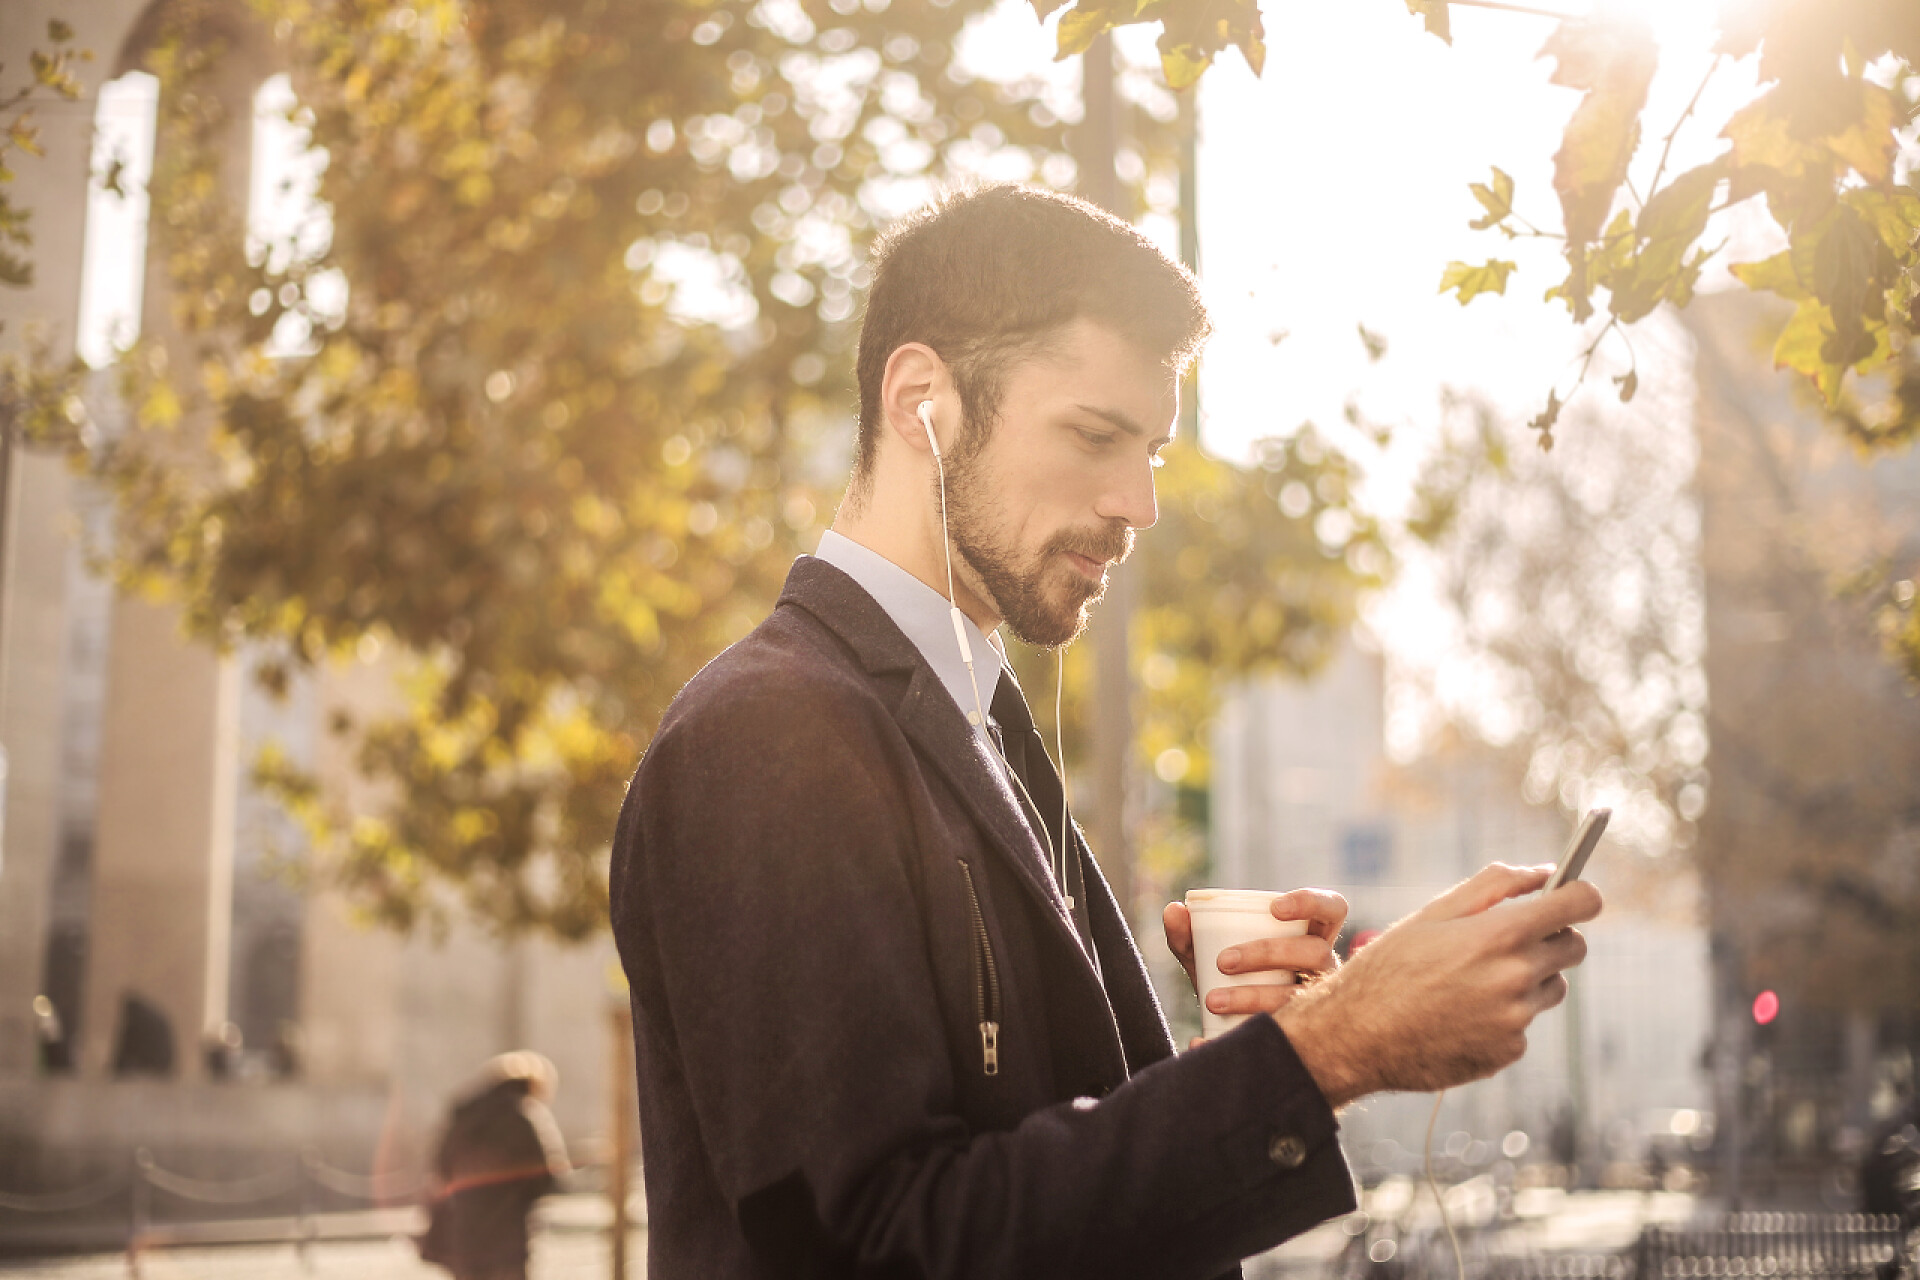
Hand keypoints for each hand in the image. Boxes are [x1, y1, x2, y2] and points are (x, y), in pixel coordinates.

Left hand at [1164, 889, 1347, 1047]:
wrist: (1232, 1032)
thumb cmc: (1232, 981)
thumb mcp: (1209, 956)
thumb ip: (1188, 935)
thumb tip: (1174, 910)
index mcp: (1308, 938)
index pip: (1332, 910)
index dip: (1312, 903)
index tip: (1275, 910)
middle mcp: (1322, 968)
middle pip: (1315, 951)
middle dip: (1270, 953)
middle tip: (1224, 961)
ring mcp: (1320, 1004)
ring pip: (1300, 997)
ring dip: (1253, 997)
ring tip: (1212, 1001)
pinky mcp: (1306, 1039)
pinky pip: (1281, 1040)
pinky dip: (1230, 1038)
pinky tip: (1201, 1040)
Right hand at [1275, 863, 1601, 1106]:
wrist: (1356, 1037)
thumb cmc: (1389, 967)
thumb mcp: (1433, 913)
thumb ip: (1494, 885)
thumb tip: (1545, 872)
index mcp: (1500, 935)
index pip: (1581, 904)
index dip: (1581, 895)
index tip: (1574, 896)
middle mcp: (1517, 978)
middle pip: (1574, 947)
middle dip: (1552, 937)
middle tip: (1510, 939)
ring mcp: (1517, 1019)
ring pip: (1551, 988)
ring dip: (1527, 979)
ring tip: (1471, 982)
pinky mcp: (1510, 1052)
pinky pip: (1525, 1024)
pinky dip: (1503, 1016)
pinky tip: (1460, 1015)